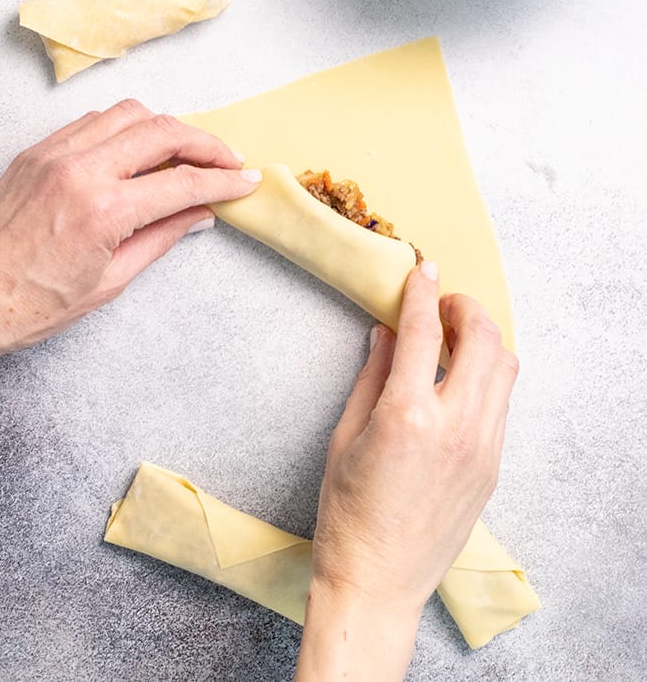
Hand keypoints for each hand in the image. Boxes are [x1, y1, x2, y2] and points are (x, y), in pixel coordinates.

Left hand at [0, 100, 260, 370]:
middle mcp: (79, 171)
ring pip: (127, 113)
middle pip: (161, 131)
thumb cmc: (30, 305)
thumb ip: (161, 238)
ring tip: (185, 152)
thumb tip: (200, 214)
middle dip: (205, 143)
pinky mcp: (36, 152)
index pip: (182, 182)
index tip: (245, 180)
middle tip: (227, 160)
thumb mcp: (110, 281)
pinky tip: (137, 150)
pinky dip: (124, 128)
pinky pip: (92, 121)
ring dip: (165, 127)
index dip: (223, 180)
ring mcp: (53, 155)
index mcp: (102, 211)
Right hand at [296, 263, 518, 680]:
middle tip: (442, 302)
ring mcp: (482, 447)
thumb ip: (372, 376)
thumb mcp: (344, 436)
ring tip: (454, 337)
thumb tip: (386, 332)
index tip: (420, 268)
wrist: (377, 581)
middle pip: (482, 338)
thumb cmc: (348, 513)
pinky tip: (459, 379)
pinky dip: (486, 375)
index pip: (421, 330)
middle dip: (464, 307)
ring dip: (483, 339)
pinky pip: (501, 403)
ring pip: (504, 367)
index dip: (420, 290)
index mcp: (408, 415)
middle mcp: (455, 426)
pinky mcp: (493, 466)